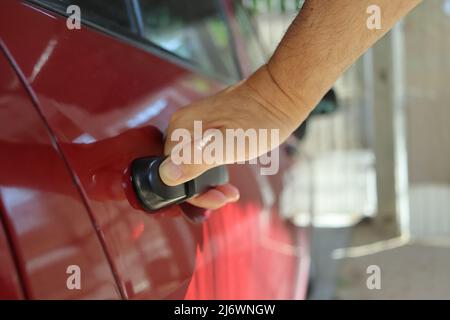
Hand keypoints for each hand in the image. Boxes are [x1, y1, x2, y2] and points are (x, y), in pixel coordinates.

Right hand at [159, 66, 306, 209]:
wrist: (279, 98)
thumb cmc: (259, 120)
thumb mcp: (228, 145)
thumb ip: (196, 159)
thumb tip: (166, 174)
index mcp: (180, 129)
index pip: (168, 172)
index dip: (191, 192)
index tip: (216, 197)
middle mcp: (182, 127)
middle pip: (178, 171)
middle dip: (200, 191)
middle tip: (225, 196)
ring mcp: (194, 129)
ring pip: (190, 167)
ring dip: (207, 185)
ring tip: (229, 192)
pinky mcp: (207, 131)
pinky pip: (200, 158)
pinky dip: (212, 173)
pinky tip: (227, 182)